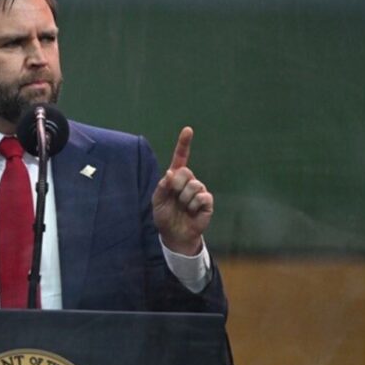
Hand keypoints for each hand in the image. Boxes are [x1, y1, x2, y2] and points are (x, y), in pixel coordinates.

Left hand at [152, 127, 212, 254]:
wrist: (174, 234)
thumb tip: (170, 173)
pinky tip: (192, 212)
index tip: (188, 130)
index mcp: (175, 178)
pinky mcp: (207, 202)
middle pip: (185, 172)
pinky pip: (202, 197)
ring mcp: (199, 190)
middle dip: (177, 186)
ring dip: (185, 200)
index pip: (181, 157)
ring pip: (194, 186)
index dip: (184, 144)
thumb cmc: (164, 216)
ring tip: (183, 208)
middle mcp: (189, 181)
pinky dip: (194, 206)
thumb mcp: (157, 201)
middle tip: (174, 198)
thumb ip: (161, 187)